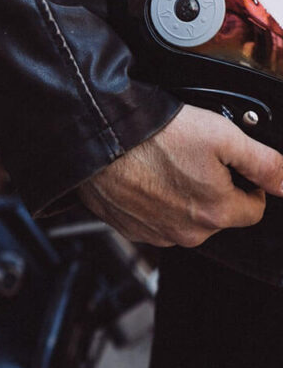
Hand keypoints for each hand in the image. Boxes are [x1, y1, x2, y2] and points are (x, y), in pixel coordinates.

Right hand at [78, 104, 282, 247]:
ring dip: (181, 196)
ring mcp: (155, 233)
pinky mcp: (129, 228)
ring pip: (184, 218)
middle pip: (217, 215)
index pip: (254, 209)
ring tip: (165, 163)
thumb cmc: (155, 134)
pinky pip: (153, 219)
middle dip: (212, 189)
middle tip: (191, 156)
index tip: (227, 162)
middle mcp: (186, 233)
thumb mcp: (223, 134)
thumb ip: (265, 163)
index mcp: (215, 212)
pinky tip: (146, 175)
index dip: (246, 182)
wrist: (101, 135)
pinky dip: (153, 201)